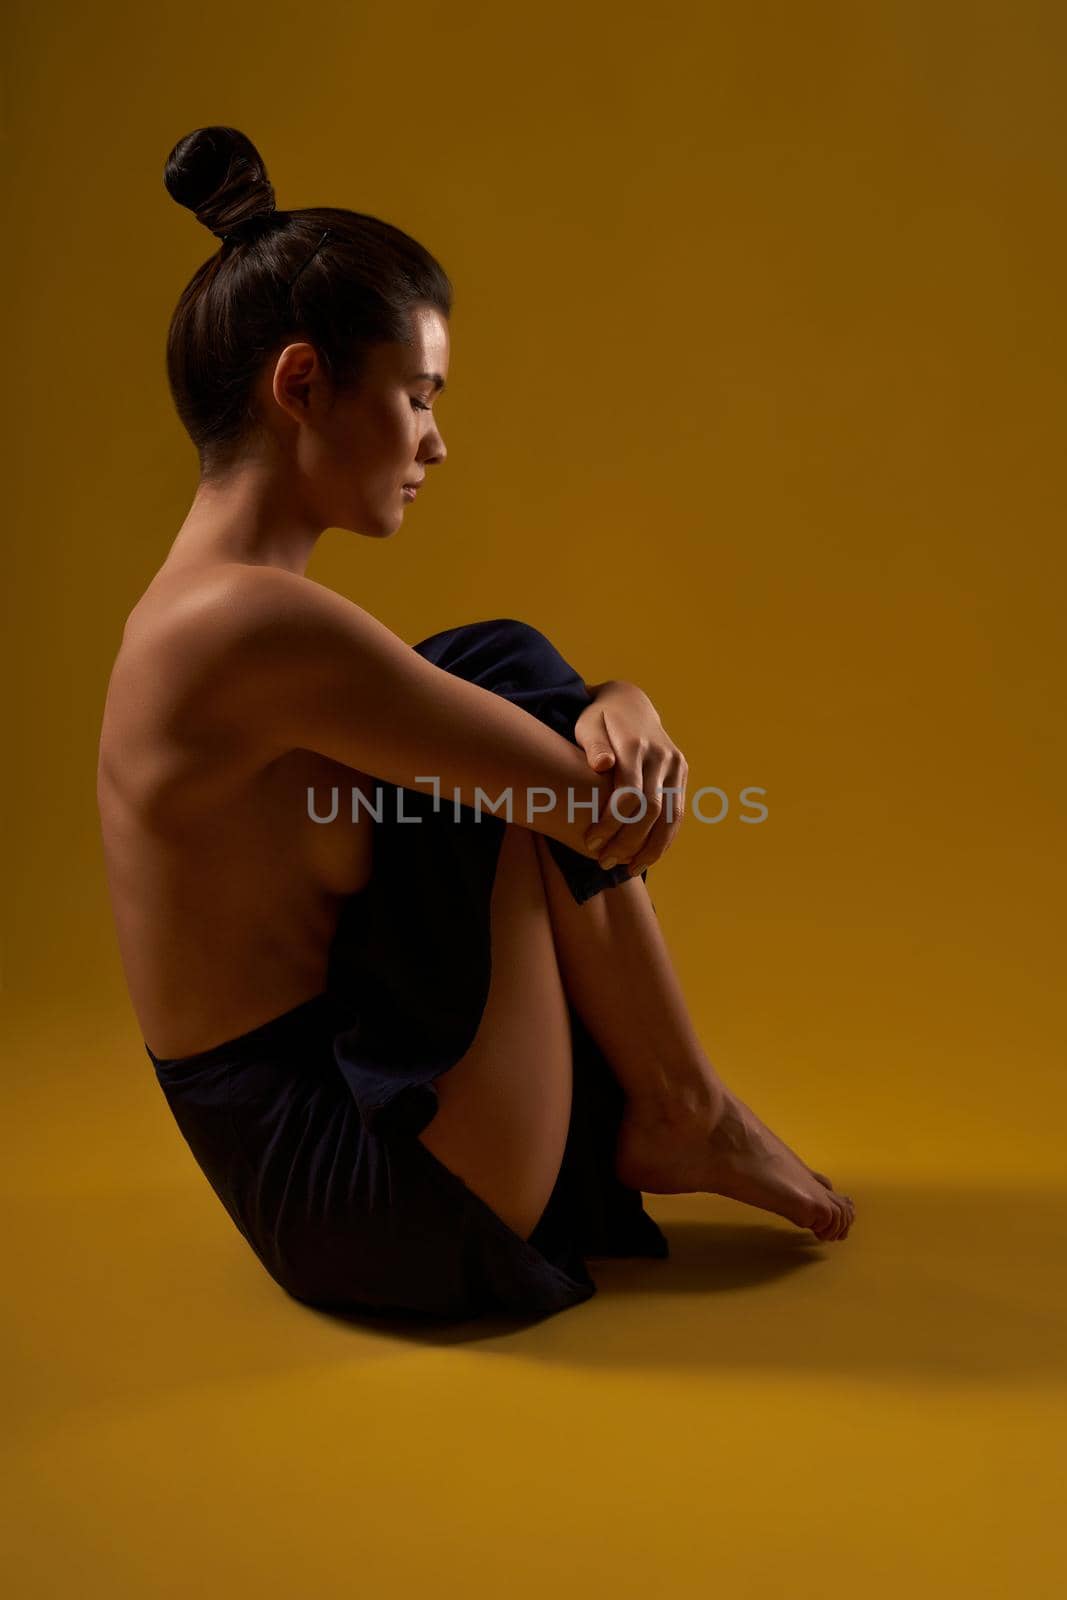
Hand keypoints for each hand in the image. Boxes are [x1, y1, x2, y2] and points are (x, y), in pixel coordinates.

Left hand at [573, 680, 687, 875]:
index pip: (629, 792)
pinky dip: (664, 839)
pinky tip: (646, 858)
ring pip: (671, 816)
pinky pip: (677, 813)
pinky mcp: (682, 772)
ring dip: (651, 848)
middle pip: (651, 809)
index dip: (611, 822)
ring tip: (628, 870)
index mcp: (636, 743)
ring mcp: (676, 764)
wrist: (630, 702)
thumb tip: (602, 765)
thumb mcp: (588, 724)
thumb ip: (593, 745)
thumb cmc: (599, 719)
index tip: (590, 842)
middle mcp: (662, 755)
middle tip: (604, 862)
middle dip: (628, 841)